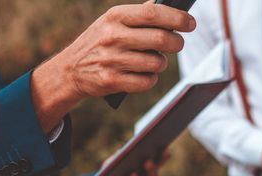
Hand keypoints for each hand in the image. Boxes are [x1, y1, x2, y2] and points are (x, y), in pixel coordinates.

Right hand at [31, 2, 195, 131]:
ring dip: (161, 63)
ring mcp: (112, 59)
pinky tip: (143, 74)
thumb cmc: (99, 43)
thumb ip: (138, 16)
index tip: (191, 23)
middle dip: (176, 43)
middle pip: (161, 39)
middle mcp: (113, 36)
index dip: (177, 17)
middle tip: (177, 43)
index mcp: (115, 16)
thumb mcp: (112, 22)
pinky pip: (147, 81)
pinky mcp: (112, 81)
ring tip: (154, 61)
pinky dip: (150, 79)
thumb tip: (168, 8)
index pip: (153, 13)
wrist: (70, 70)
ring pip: (157, 63)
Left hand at [96, 153, 167, 175]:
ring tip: (132, 175)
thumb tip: (121, 149)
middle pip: (153, 175)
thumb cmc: (115, 169)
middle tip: (148, 162)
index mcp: (149, 167)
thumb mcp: (115, 159)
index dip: (163, 156)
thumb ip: (120, 154)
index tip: (165, 148)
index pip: (159, 161)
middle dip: (151, 169)